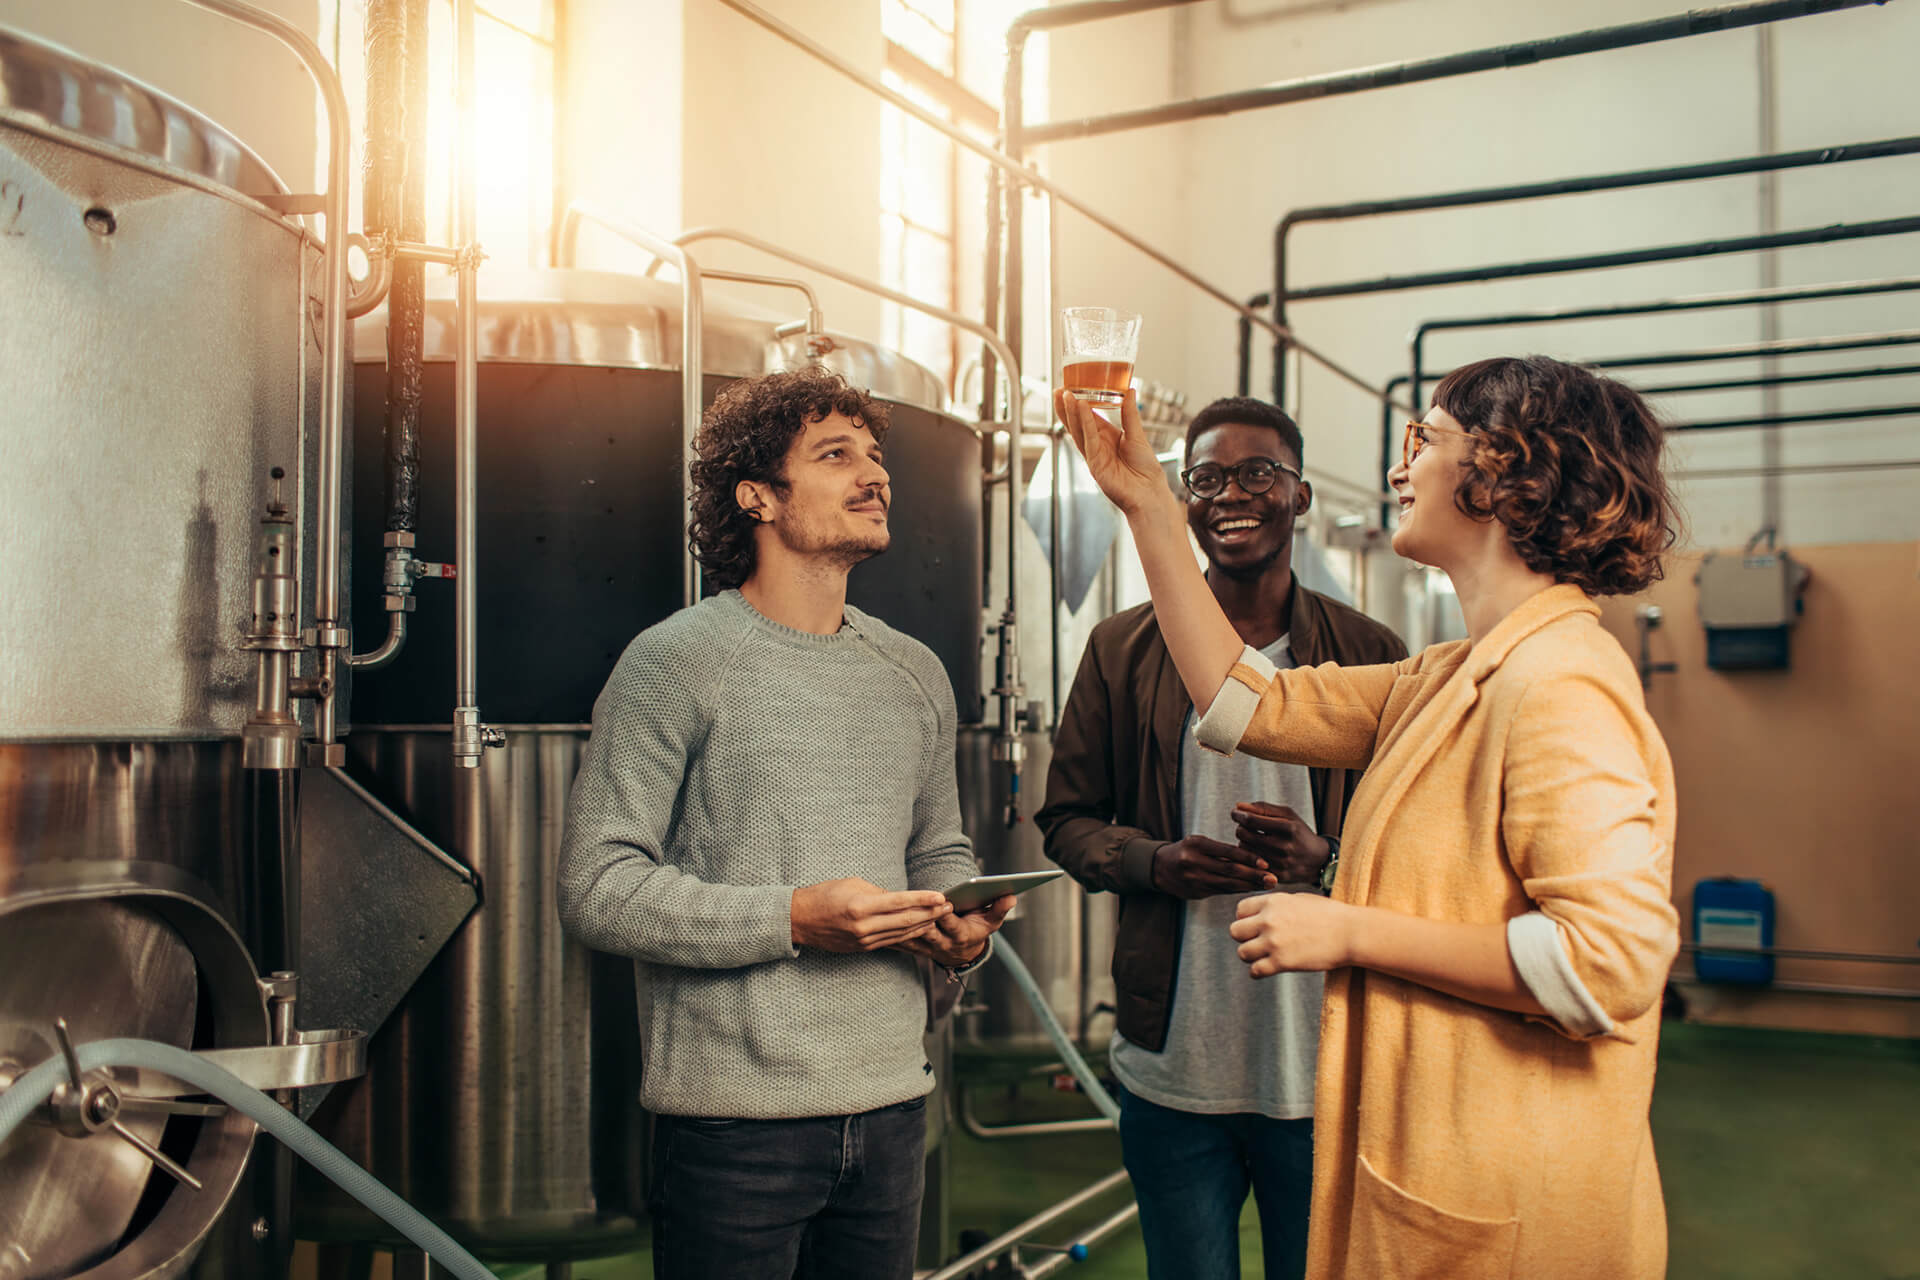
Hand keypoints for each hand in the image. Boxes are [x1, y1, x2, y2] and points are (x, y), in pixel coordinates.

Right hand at [791, 878, 950, 952]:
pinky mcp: (863, 948)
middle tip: (948, 906)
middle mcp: (864, 926)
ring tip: (941, 917)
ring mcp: (864, 940)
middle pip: (906, 921)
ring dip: (924, 925)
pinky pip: (892, 942)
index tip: (941, 896)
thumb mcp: (852, 884)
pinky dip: (909, 936)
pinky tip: (922, 929)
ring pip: (902, 934)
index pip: (900, 903)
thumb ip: (879, 893)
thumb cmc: (824, 895)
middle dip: (930, 913)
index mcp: (861, 906)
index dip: (923, 899)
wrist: (800, 920)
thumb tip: (901, 898)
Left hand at [895, 894, 1014, 965]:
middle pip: (927, 930)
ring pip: (910, 935)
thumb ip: (999, 909)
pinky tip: (879, 923)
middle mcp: (941, 943)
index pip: (951, 924)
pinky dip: (890, 932)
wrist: (963, 955)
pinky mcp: (914, 947)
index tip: (942, 902)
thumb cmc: (977, 930)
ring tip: (889, 912)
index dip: (945, 914)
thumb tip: (1011, 896)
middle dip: (919, 917)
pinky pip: (900, 940)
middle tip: (909, 903)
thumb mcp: (991, 921)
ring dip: (900, 925)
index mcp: (960, 935)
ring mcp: (926, 947)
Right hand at [1054, 387, 1178, 519]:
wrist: (1150, 492)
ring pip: (1079, 431)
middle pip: (1077, 424)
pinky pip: (1089, 440)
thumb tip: (1129, 390)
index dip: (1079, 404)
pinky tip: (1082, 409)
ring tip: (1066, 395)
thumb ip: (1130, 413)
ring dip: (1072, 412)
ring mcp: (1094, 456)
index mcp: (1106, 437)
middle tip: (1058, 389)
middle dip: (1066, 407)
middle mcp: (1097, 446)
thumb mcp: (1137, 434)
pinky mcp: (1095, 464)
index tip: (1070, 388)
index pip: (1088, 417)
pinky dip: (1085, 423)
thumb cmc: (1145, 468)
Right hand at [1152, 835, 1279, 899]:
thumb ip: (1221, 850)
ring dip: (1250, 886)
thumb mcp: (1199, 843)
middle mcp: (1194, 862)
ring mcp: (1194, 879)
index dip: (1249, 858)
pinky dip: (1239, 891)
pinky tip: (1252, 890)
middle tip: (1273, 878)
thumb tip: (1251, 857)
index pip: (1228, 852)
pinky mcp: (1196, 892)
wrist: (1159, 867)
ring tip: (1268, 885)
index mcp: (1197, 845)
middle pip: (1230, 870)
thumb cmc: (1186, 851)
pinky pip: (1222, 892)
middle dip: (1254, 875)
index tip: (1266, 862)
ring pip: (1228, 884)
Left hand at [1228, 892, 1357, 976]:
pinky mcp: (1282, 962)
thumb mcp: (1299, 899)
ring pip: (1242, 952)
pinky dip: (1258, 971)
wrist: (1350, 932)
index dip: (1246, 919)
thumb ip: (1277, 905)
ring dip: (1251, 956)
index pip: (1240, 910)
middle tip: (1257, 942)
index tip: (1255, 926)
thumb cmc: (1330, 915)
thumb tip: (1262, 913)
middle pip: (1235, 931)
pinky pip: (1255, 970)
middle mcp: (1268, 920)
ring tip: (1263, 956)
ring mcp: (1273, 942)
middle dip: (1245, 937)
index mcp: (1272, 901)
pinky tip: (1266, 969)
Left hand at [1230, 802, 1330, 885]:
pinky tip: (1256, 850)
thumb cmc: (1299, 833)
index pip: (1252, 820)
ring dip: (1244, 841)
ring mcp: (1279, 863)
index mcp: (1288, 828)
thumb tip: (1238, 806)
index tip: (1235, 812)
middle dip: (1241, 827)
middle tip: (1246, 826)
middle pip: (1244, 834)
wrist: (1317, 860)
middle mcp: (1284, 846)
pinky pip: (1249, 863)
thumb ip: (1263, 808)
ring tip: (1254, 839)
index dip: (1239, 815)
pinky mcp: (1275, 875)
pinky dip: (1248, 855)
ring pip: (1244, 849)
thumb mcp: (1287, 815)